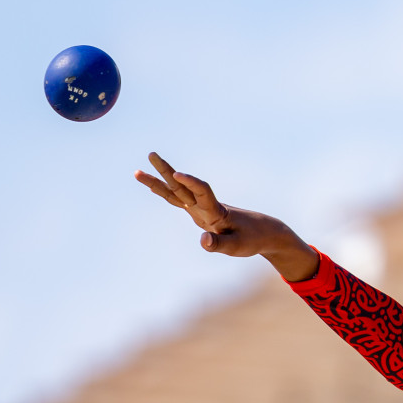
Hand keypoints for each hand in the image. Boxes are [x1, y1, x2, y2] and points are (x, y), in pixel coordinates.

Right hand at [133, 152, 319, 281]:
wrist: (263, 232)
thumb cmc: (252, 239)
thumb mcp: (237, 247)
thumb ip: (219, 244)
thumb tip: (203, 241)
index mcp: (217, 211)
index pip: (203, 192)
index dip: (191, 183)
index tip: (178, 174)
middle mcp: (206, 206)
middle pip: (183, 186)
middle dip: (166, 171)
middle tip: (151, 155)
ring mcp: (201, 209)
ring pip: (177, 192)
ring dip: (160, 181)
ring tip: (139, 171)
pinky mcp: (200, 213)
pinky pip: (179, 201)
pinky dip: (166, 193)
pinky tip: (153, 187)